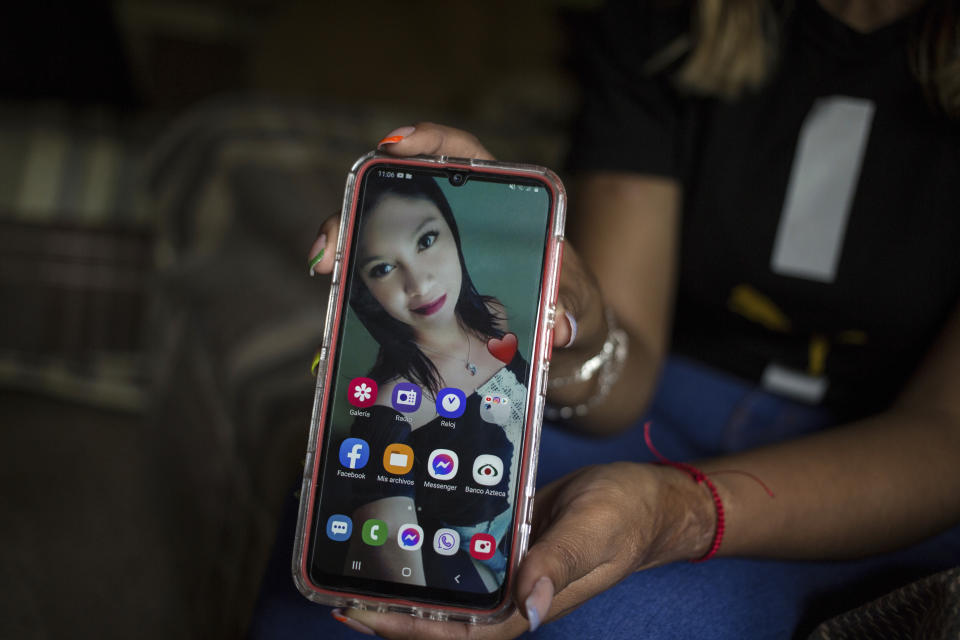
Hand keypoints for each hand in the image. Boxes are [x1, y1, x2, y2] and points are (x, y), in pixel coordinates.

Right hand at [306, 122, 589, 350]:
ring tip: (322, 262)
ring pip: (381, 225)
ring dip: (345, 237)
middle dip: (361, 205)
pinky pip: (382, 264)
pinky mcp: (425, 279)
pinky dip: (353, 271)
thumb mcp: (582, 308)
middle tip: (335, 238)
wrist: (565, 344)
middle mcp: (464, 219)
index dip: (429, 141)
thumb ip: (574, 312)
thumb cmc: (575, 311)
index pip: (465, 154)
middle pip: (403, 191)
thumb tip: (559, 326)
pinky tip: (330, 284)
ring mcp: (438, 248)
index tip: (395, 145)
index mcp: (504, 207)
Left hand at [333, 462, 715, 638]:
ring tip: (359, 568)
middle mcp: (514, 592)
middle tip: (340, 592)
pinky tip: (405, 535)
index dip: (409, 631)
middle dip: (392, 613)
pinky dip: (432, 552)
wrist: (647, 498)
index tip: (363, 615)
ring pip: (450, 591)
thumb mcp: (595, 532)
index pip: (462, 633)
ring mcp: (509, 568)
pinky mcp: (507, 541)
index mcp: (531, 602)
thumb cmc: (627, 516)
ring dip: (407, 586)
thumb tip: (527, 608)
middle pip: (444, 620)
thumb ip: (559, 563)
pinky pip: (463, 555)